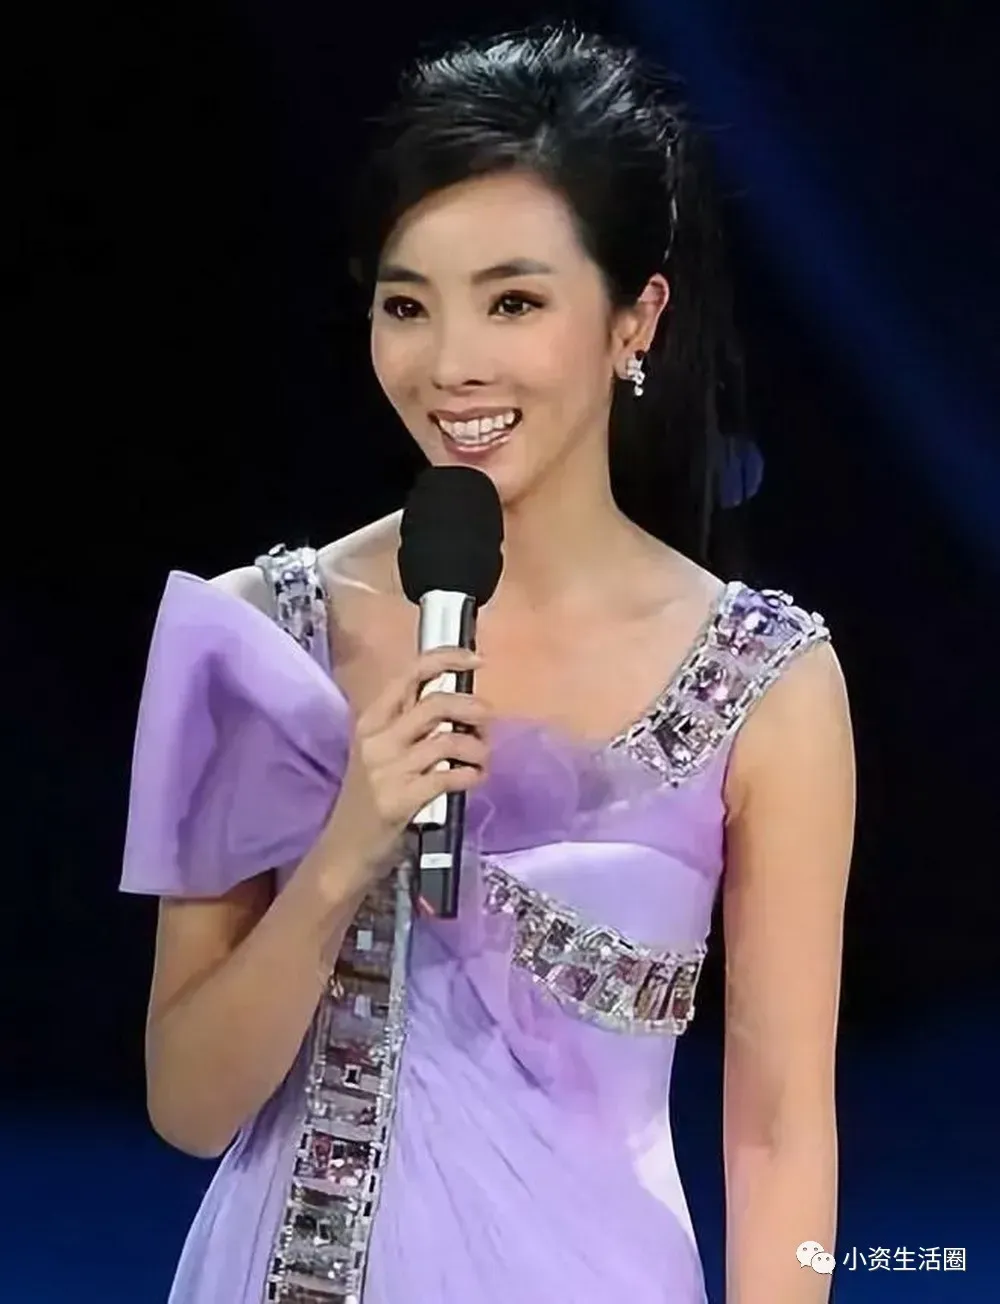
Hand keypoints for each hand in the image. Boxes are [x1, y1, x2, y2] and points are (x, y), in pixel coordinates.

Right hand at [317, 647, 489, 889]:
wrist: (345, 849)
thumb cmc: (369, 797)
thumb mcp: (381, 752)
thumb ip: (411, 726)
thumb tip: (462, 705)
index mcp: (371, 720)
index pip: (410, 674)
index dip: (448, 659)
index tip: (477, 659)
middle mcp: (377, 738)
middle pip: (436, 703)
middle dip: (472, 708)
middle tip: (486, 721)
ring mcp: (387, 768)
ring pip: (448, 740)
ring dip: (477, 747)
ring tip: (481, 758)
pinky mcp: (400, 798)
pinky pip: (448, 775)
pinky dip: (471, 774)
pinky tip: (475, 778)